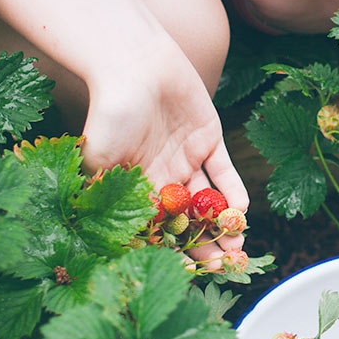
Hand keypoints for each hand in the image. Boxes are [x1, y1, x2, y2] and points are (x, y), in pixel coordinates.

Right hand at [80, 40, 248, 264]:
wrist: (133, 64)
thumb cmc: (108, 112)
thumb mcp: (98, 161)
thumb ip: (104, 198)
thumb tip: (103, 241)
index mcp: (135, 186)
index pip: (159, 227)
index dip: (175, 251)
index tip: (191, 274)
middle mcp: (162, 175)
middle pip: (188, 218)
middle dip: (206, 244)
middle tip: (226, 266)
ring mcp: (186, 157)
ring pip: (208, 199)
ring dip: (223, 223)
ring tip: (238, 247)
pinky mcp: (208, 138)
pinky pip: (223, 170)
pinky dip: (233, 190)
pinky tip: (241, 210)